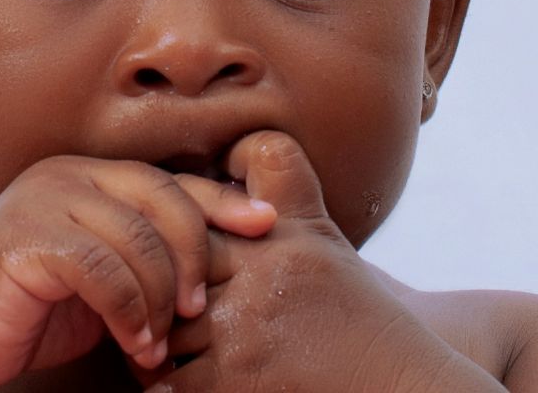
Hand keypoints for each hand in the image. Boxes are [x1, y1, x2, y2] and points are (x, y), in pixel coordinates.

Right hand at [0, 155, 278, 389]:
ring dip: (161, 300)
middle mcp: (70, 175)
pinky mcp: (29, 237)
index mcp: (90, 174)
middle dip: (195, 255)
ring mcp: (47, 200)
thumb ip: (143, 256)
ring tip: (158, 344)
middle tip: (200, 310)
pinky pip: (105, 271)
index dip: (222, 201)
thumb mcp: (102, 274)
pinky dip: (131, 314)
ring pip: (139, 239)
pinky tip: (135, 345)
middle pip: (164, 199)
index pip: (171, 179)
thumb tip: (215, 266)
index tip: (265, 226)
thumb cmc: (31, 306)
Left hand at [143, 132, 498, 392]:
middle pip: (174, 262)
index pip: (202, 205)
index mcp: (285, 231)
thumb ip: (281, 201)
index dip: (170, 221)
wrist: (404, 385)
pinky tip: (167, 387)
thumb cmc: (361, 321)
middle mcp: (266, 268)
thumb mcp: (324, 244)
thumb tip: (228, 166)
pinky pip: (174, 382)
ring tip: (143, 351)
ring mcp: (251, 322)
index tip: (152, 239)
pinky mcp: (242, 377)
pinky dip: (164, 388)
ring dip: (151, 344)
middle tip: (134, 303)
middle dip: (150, 286)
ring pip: (166, 325)